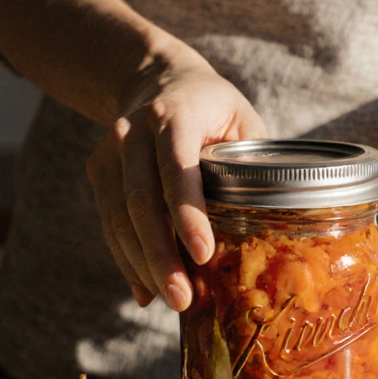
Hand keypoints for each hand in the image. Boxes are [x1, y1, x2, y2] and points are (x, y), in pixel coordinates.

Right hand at [86, 46, 267, 310]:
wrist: (153, 77)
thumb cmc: (212, 105)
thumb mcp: (242, 118)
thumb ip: (255, 162)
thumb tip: (278, 220)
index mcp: (174, 114)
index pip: (177, 167)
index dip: (188, 213)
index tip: (203, 255)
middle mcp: (133, 132)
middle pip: (140, 201)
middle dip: (161, 255)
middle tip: (183, 298)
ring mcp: (110, 152)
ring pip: (119, 218)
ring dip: (143, 265)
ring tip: (172, 301)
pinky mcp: (98, 172)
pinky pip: (110, 224)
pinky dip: (128, 260)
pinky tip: (146, 291)